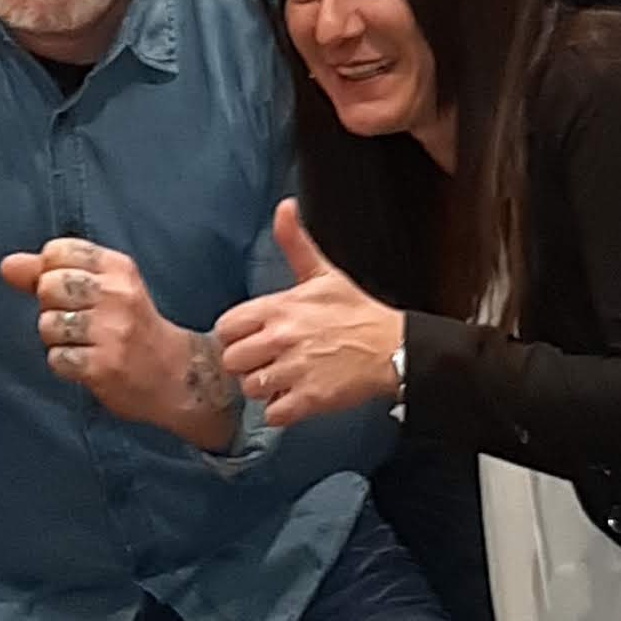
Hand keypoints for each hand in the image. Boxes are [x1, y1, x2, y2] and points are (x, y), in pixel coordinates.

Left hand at [2, 235, 235, 438]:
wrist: (174, 375)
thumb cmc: (130, 326)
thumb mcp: (102, 288)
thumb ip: (50, 273)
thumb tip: (6, 265)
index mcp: (118, 267)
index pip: (56, 251)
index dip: (50, 273)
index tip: (74, 292)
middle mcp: (117, 294)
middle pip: (48, 286)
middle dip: (51, 307)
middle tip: (78, 321)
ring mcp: (112, 331)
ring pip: (48, 324)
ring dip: (58, 340)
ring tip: (85, 344)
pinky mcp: (104, 366)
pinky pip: (56, 359)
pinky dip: (65, 364)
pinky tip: (86, 363)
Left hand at [212, 204, 406, 426]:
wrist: (393, 348)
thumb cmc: (357, 312)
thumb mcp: (323, 274)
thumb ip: (295, 242)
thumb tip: (285, 207)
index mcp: (280, 308)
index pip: (226, 327)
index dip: (236, 336)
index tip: (253, 338)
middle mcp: (282, 338)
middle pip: (232, 361)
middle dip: (246, 364)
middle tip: (267, 362)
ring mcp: (295, 370)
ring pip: (250, 388)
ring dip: (264, 388)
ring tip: (283, 380)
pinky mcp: (309, 400)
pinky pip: (273, 414)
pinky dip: (281, 411)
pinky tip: (295, 398)